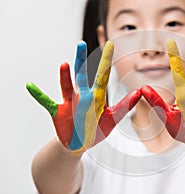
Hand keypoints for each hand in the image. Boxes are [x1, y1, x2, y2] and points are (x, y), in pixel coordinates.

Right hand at [26, 41, 141, 152]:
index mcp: (96, 96)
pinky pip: (47, 102)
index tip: (110, 44)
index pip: (103, 76)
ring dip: (65, 76)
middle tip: (81, 44)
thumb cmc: (96, 130)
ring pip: (66, 86)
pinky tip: (30, 85)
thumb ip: (125, 106)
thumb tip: (140, 91)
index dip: (106, 61)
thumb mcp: (113, 118)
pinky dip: (39, 95)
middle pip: (82, 76)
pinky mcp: (58, 112)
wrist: (79, 144)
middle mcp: (82, 95)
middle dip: (82, 61)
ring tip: (64, 64)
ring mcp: (69, 102)